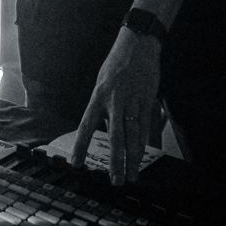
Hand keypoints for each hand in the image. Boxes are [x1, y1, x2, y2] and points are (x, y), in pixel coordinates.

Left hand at [71, 26, 161, 184]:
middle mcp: (114, 101)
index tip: (76, 163)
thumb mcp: (102, 83)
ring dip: (133, 158)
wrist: (137, 44)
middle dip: (115, 161)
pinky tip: (144, 155)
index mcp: (98, 96)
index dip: (81, 146)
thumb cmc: (117, 64)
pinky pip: (146, 126)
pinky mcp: (148, 100)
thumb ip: (103, 106)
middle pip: (115, 137)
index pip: (86, 126)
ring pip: (133, 136)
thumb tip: (104, 130)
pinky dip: (145, 143)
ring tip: (131, 174)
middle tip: (115, 180)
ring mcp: (133, 102)